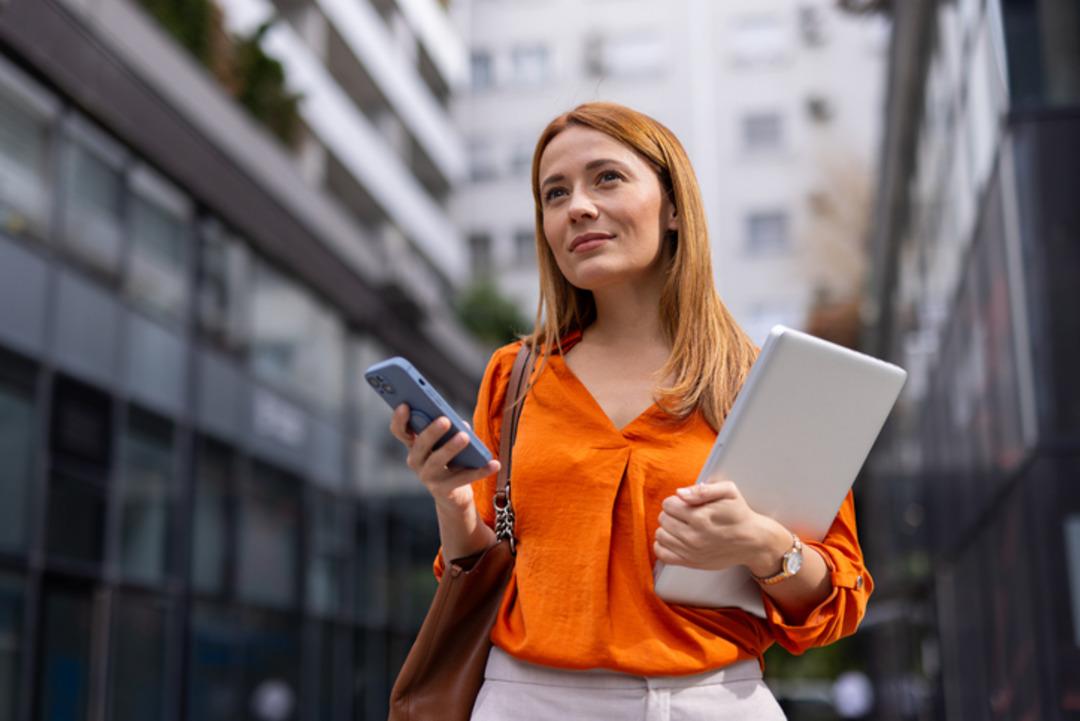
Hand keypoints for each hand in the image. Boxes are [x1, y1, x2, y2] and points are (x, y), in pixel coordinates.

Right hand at [389, 404, 499, 510]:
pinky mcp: (443, 491)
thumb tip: (462, 425)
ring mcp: (428, 478)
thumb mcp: (447, 444)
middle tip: (445, 420)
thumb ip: (451, 431)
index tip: (405, 405)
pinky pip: (462, 479)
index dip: (399, 419)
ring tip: (465, 437)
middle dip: (431, 432)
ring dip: (451, 448)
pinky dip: (480, 471)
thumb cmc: (450, 461)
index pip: (400, 431)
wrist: (453, 497)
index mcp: (414, 445)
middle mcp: (416, 461)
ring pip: (437, 461)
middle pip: (420, 445)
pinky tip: (494, 464)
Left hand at [653, 480, 790, 574]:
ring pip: (660, 535)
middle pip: (663, 519)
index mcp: (700, 517)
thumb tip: (679, 493)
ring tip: (682, 525)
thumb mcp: (729, 491)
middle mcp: (693, 536)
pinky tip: (674, 539)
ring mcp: (691, 552)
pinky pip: (662, 554)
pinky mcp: (691, 563)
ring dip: (668, 528)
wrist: (752, 541)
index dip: (676, 501)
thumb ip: (703, 490)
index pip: (668, 504)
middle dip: (672, 513)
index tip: (686, 503)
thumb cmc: (739, 514)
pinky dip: (663, 545)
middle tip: (686, 514)